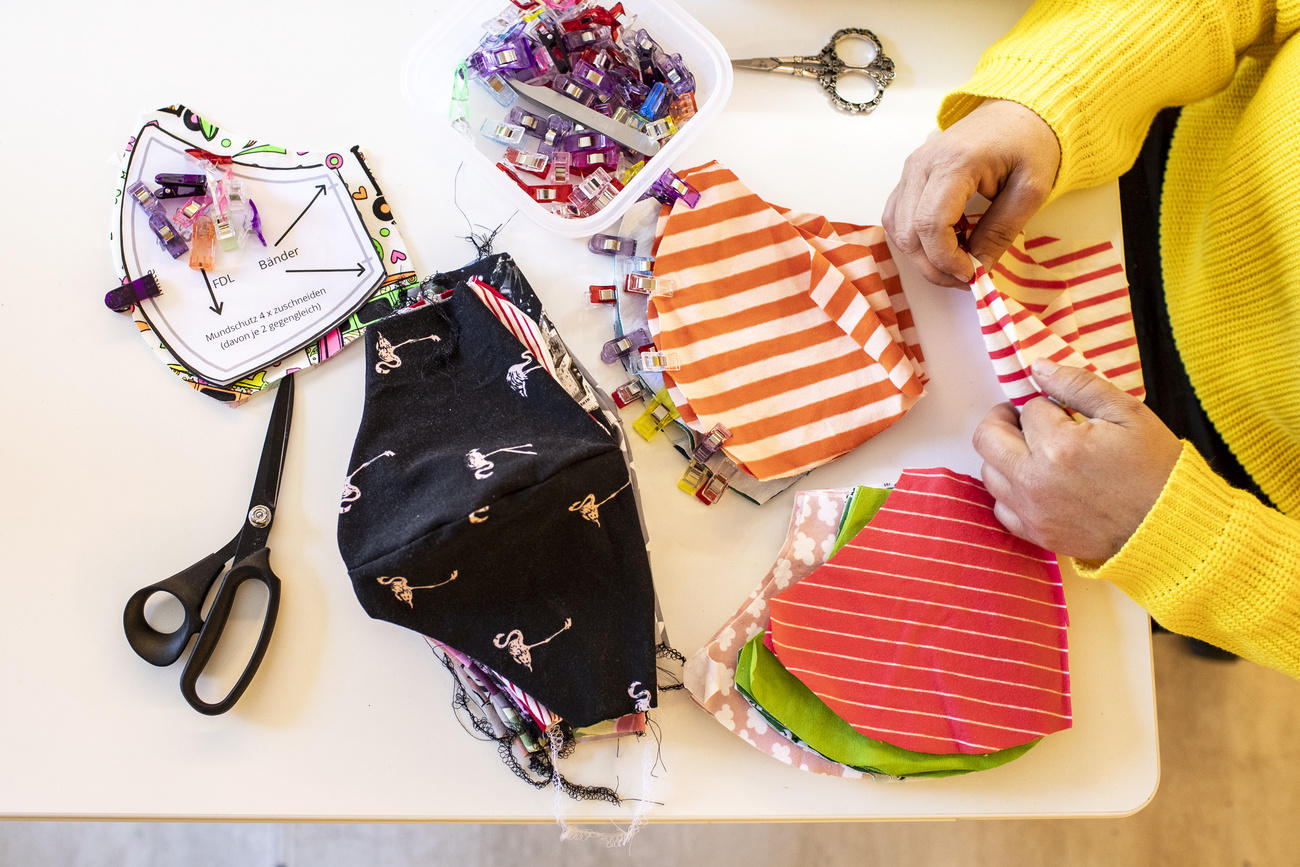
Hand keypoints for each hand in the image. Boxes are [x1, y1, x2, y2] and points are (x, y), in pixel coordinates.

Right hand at [883, 99, 1060, 286]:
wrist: (1017, 111)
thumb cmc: (1029, 144)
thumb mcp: (1030, 191)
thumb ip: (1001, 231)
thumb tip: (978, 268)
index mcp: (955, 163)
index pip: (931, 224)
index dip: (946, 260)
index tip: (973, 275)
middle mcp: (922, 164)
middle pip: (909, 232)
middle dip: (934, 266)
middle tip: (966, 277)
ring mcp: (910, 169)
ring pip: (898, 229)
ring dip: (922, 256)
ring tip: (956, 261)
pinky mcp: (909, 176)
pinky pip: (898, 218)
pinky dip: (915, 240)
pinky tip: (944, 242)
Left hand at [972, 360, 1181, 561]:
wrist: (1172, 525)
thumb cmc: (1155, 467)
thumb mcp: (1128, 413)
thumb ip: (1079, 385)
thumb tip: (1038, 367)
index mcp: (1059, 447)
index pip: (1028, 410)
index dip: (1046, 405)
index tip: (1064, 413)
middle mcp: (1035, 481)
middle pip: (987, 438)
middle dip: (1004, 420)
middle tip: (1026, 419)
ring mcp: (1032, 511)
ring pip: (989, 471)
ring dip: (1004, 454)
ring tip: (1034, 450)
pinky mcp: (1036, 534)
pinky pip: (1000, 507)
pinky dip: (1009, 490)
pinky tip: (1033, 482)